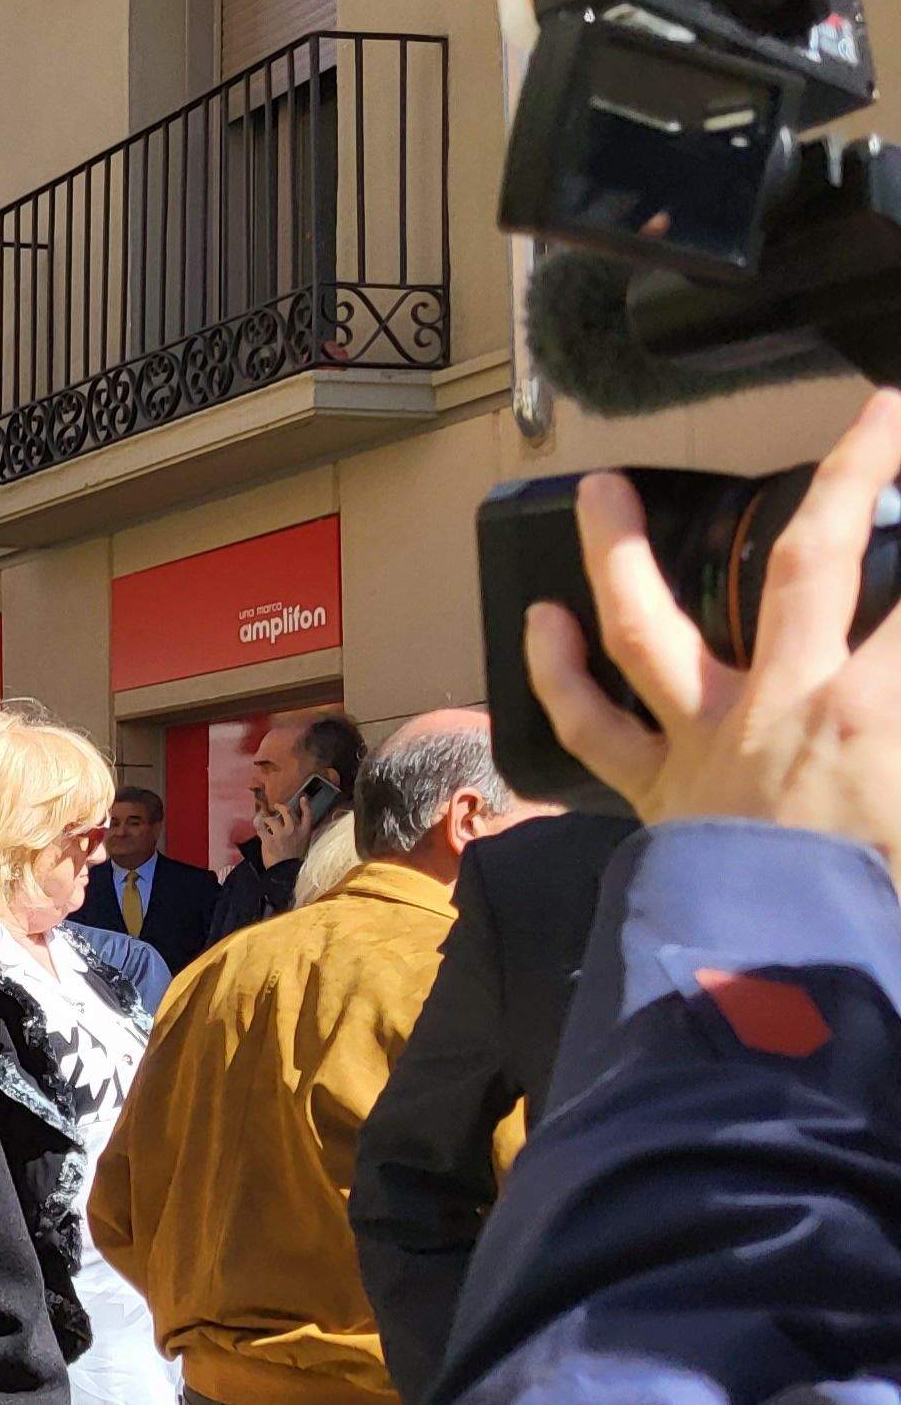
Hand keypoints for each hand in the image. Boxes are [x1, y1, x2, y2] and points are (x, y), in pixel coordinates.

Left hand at [258, 790, 324, 859]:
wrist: (287, 872)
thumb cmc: (294, 860)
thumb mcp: (303, 845)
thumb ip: (299, 833)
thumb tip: (290, 824)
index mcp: (304, 832)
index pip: (308, 815)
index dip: (305, 805)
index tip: (302, 798)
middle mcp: (294, 830)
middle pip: (287, 811)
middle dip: (281, 807)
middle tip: (276, 806)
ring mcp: (281, 834)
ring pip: (272, 819)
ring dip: (266, 819)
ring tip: (265, 821)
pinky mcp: (269, 840)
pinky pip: (260, 827)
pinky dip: (257, 824)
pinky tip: (257, 823)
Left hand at [530, 387, 900, 887]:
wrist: (780, 988)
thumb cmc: (875, 913)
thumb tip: (891, 720)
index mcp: (875, 711)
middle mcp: (785, 702)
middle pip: (813, 562)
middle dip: (850, 475)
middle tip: (872, 416)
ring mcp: (703, 740)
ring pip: (647, 625)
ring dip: (619, 553)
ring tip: (598, 489)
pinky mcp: (652, 788)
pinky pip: (590, 725)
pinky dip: (556, 674)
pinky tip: (540, 622)